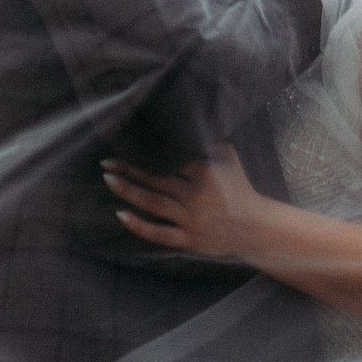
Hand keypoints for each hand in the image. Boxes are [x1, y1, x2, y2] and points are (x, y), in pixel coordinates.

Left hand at [102, 146, 266, 258]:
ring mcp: (190, 219)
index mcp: (205, 173)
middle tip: (106, 162)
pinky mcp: (188, 239)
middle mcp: (195, 195)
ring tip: (108, 180)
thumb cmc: (240, 191)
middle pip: (156, 179)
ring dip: (129, 191)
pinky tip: (121, 215)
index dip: (147, 152)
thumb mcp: (230, 160)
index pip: (169, 159)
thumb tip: (194, 121)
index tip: (127, 144)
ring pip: (153, 203)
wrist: (256, 229)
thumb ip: (211, 141)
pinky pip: (159, 233)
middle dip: (129, 170)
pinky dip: (139, 226)